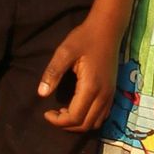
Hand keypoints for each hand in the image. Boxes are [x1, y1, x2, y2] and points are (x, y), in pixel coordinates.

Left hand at [39, 7, 122, 131]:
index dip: (58, 121)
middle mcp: (103, 95)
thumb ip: (53, 73)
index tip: (46, 112)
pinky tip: (77, 107)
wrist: (108, 28)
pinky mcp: (112, 92)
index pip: (74, 117)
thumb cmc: (85, 38)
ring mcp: (110, 94)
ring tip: (64, 112)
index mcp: (91, 87)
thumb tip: (41, 94)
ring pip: (95, 123)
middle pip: (85, 125)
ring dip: (78, 123)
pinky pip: (102, 115)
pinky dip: (89, 118)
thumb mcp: (64, 52)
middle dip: (67, 125)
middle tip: (53, 114)